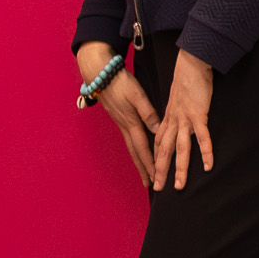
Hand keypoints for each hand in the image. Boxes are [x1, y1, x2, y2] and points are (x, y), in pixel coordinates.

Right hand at [79, 43, 159, 187]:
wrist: (100, 73)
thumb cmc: (121, 82)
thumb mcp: (137, 96)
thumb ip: (148, 113)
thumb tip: (158, 130)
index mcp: (131, 123)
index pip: (143, 148)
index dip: (150, 164)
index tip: (155, 178)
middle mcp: (125, 126)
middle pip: (136, 152)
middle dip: (143, 169)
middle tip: (150, 184)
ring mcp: (121, 122)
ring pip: (132, 146)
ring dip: (139, 160)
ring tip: (145, 172)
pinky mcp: (119, 117)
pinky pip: (129, 138)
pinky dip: (135, 148)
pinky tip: (138, 150)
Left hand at [152, 49, 214, 191]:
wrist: (190, 65)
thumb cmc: (186, 82)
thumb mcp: (176, 101)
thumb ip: (173, 116)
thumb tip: (168, 128)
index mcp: (167, 119)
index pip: (158, 145)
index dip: (155, 161)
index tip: (153, 175)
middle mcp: (173, 122)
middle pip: (165, 151)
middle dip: (161, 171)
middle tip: (159, 188)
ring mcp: (185, 119)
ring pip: (181, 148)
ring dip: (180, 168)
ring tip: (180, 185)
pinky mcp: (198, 115)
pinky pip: (202, 137)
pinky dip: (205, 151)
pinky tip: (208, 165)